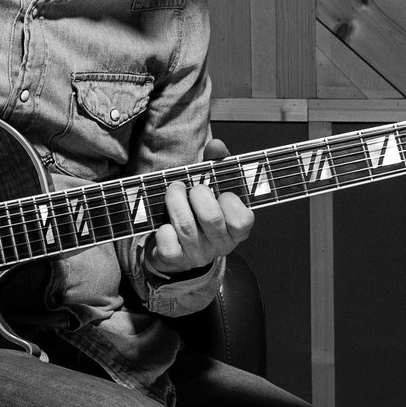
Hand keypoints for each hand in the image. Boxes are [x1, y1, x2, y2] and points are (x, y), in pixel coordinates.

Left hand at [147, 137, 252, 277]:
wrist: (177, 248)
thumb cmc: (197, 212)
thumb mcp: (212, 189)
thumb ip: (216, 166)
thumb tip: (216, 145)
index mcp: (236, 229)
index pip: (243, 219)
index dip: (230, 201)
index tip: (220, 192)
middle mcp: (220, 244)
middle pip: (211, 217)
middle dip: (197, 194)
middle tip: (190, 187)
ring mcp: (197, 254)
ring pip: (186, 226)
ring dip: (175, 201)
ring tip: (173, 191)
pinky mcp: (175, 260)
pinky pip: (168, 244)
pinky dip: (163, 230)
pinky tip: (164, 223)